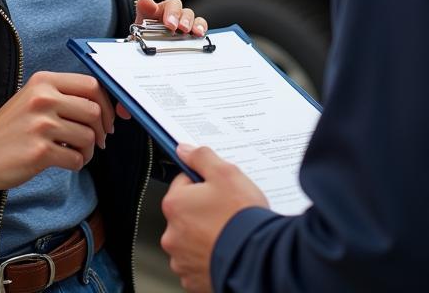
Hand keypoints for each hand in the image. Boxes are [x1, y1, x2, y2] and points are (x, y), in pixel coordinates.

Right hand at [0, 72, 114, 199]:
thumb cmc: (9, 128)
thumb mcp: (33, 99)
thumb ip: (63, 96)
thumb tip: (102, 105)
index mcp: (44, 82)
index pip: (91, 85)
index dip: (107, 103)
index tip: (109, 118)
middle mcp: (43, 99)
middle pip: (94, 111)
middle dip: (102, 129)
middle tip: (98, 140)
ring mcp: (41, 125)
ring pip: (88, 136)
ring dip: (89, 150)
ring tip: (77, 152)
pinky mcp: (39, 152)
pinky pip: (76, 158)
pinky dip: (77, 163)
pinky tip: (67, 161)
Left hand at [118, 0, 210, 121]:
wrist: (155, 68)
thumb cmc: (144, 66)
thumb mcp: (133, 73)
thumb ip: (127, 88)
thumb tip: (123, 110)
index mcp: (147, 22)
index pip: (146, 6)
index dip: (147, 5)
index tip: (148, 7)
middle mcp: (166, 19)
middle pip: (172, 6)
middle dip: (173, 13)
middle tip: (172, 26)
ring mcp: (181, 25)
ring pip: (188, 13)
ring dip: (188, 19)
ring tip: (188, 31)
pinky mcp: (194, 34)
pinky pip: (201, 26)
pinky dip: (201, 28)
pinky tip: (201, 36)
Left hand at [160, 144, 268, 292]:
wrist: (256, 258)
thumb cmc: (241, 216)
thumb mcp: (225, 173)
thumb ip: (201, 157)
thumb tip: (184, 150)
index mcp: (175, 204)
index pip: (183, 183)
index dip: (204, 183)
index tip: (218, 189)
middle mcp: (172, 234)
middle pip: (186, 212)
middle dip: (203, 210)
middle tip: (226, 211)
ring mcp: (181, 259)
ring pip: (191, 239)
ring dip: (205, 235)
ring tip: (228, 232)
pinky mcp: (193, 279)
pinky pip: (198, 262)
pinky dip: (209, 256)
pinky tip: (225, 249)